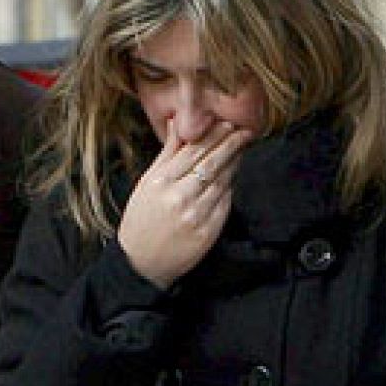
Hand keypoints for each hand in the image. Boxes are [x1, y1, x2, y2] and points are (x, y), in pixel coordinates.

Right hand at [119, 119, 253, 289]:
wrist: (141, 262)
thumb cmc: (141, 219)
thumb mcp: (147, 182)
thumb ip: (167, 153)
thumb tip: (178, 123)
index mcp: (161, 182)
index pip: (193, 150)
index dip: (213, 135)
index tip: (226, 123)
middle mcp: (179, 197)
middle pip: (212, 163)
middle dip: (231, 144)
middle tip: (244, 131)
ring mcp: (195, 215)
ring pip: (222, 181)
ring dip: (235, 163)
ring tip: (242, 148)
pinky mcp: (208, 232)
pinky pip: (225, 203)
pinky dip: (230, 186)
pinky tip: (234, 175)